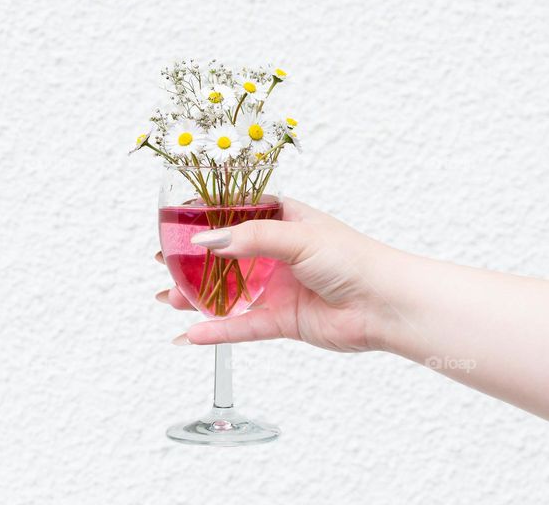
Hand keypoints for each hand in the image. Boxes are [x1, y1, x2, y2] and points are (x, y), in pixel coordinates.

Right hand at [155, 198, 400, 351]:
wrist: (385, 305)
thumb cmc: (352, 259)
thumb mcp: (297, 236)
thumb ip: (249, 239)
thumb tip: (205, 241)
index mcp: (284, 221)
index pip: (236, 214)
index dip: (205, 219)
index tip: (173, 223)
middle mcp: (278, 253)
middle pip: (225, 256)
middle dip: (193, 261)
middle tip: (162, 264)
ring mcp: (279, 287)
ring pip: (229, 293)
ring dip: (198, 297)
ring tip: (167, 299)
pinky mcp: (283, 320)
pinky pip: (243, 326)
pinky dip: (217, 331)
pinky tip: (190, 334)